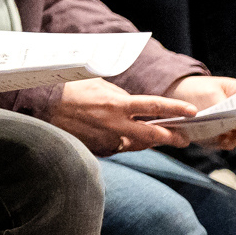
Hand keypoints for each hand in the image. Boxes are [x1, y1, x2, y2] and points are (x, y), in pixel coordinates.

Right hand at [47, 78, 192, 154]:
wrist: (41, 106)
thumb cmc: (70, 89)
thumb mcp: (99, 84)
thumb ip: (120, 96)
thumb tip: (134, 105)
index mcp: (117, 104)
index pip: (154, 106)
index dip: (176, 109)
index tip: (194, 112)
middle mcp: (115, 124)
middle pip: (153, 135)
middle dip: (172, 137)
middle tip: (183, 138)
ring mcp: (107, 140)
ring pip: (136, 144)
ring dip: (147, 141)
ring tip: (156, 137)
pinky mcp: (98, 150)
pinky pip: (117, 147)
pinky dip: (122, 142)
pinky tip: (120, 136)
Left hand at [165, 72, 235, 148]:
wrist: (177, 98)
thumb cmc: (196, 90)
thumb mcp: (210, 93)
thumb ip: (225, 107)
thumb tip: (235, 124)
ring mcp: (235, 125)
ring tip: (233, 134)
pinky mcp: (224, 137)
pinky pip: (232, 143)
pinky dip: (227, 142)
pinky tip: (219, 138)